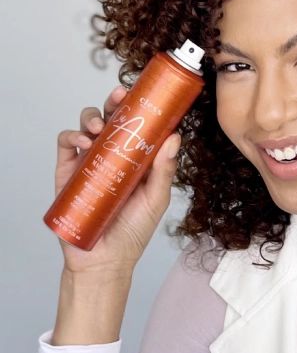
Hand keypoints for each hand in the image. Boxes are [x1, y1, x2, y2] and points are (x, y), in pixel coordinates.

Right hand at [53, 85, 180, 274]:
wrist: (105, 260)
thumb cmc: (134, 230)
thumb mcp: (156, 198)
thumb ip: (164, 169)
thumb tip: (175, 137)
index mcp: (136, 157)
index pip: (137, 125)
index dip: (140, 107)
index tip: (146, 93)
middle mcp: (113, 155)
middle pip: (112, 118)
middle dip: (114, 101)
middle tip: (119, 96)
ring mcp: (90, 161)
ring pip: (87, 125)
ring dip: (92, 116)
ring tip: (101, 126)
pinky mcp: (68, 172)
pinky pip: (65, 144)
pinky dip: (72, 135)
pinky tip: (84, 141)